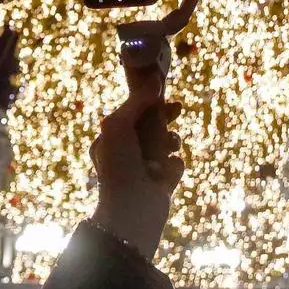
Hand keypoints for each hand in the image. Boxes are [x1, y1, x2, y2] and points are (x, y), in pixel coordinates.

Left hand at [89, 69, 184, 259]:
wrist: (130, 210)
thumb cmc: (119, 165)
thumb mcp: (119, 125)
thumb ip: (136, 102)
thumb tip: (154, 79)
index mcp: (110, 139)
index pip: (132, 114)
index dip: (148, 102)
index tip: (163, 93)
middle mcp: (126, 153)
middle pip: (152, 126)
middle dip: (164, 117)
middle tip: (178, 107)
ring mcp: (145, 168)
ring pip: (166, 145)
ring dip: (170, 142)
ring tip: (169, 148)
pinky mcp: (162, 184)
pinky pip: (175, 166)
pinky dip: (174, 166)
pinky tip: (166, 174)